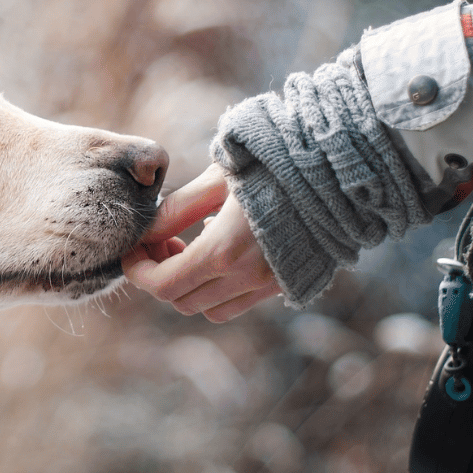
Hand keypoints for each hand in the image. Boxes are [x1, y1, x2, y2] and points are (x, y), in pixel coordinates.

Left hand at [124, 163, 281, 321]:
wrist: (340, 170)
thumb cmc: (274, 163)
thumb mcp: (218, 178)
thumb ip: (177, 209)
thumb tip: (145, 232)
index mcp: (224, 251)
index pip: (162, 285)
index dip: (137, 271)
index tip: (132, 250)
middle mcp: (247, 278)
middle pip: (180, 301)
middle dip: (160, 275)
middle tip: (162, 241)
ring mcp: (269, 285)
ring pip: (209, 309)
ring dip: (189, 286)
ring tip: (189, 247)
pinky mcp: (286, 284)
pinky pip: (238, 303)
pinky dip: (218, 289)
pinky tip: (221, 251)